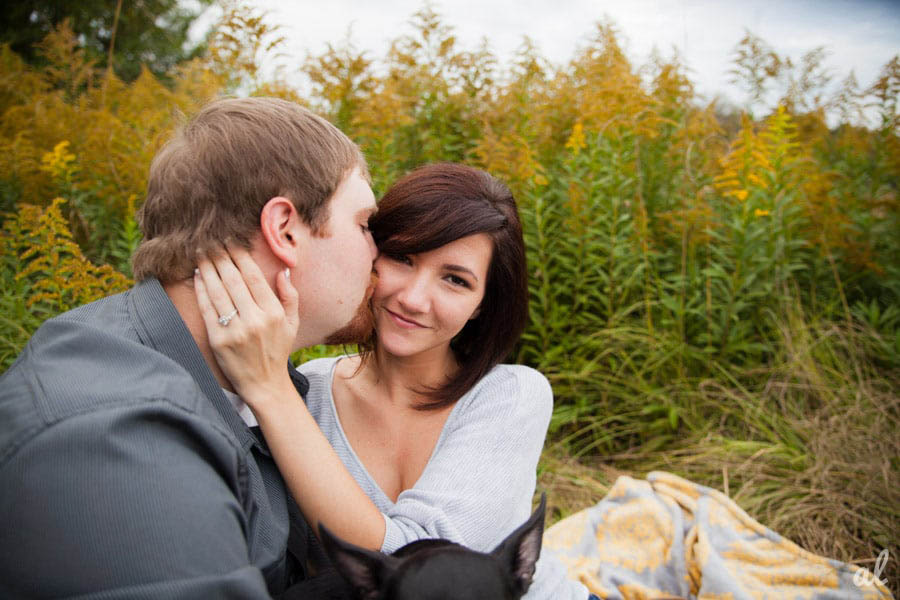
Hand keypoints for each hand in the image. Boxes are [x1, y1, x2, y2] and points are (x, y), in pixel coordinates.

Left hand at [193, 245, 298, 404]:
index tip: (231, 242)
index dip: (240, 256)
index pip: (253, 277)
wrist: (264, 384)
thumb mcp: (292, 324)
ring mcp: (235, 330)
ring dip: (207, 268)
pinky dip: (201, 289)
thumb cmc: (277, 351)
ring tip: (200, 253)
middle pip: (233, 280)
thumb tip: (283, 272)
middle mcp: (254, 320)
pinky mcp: (218, 340)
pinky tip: (197, 276)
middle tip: (210, 241)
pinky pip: (207, 309)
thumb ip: (290, 296)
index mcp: (273, 313)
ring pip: (218, 291)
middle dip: (220, 257)